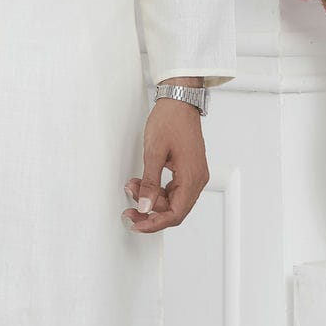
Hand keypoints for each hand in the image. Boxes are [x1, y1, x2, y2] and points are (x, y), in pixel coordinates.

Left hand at [123, 99, 208, 232]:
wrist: (179, 101)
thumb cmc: (170, 120)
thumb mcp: (153, 152)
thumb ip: (149, 183)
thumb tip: (144, 206)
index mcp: (192, 177)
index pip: (176, 213)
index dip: (155, 223)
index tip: (137, 224)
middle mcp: (197, 179)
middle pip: (174, 209)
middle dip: (150, 210)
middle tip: (129, 207)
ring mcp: (194, 174)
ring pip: (173, 200)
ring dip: (151, 198)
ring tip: (132, 187)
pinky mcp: (188, 169)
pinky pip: (173, 189)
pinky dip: (157, 189)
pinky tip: (142, 183)